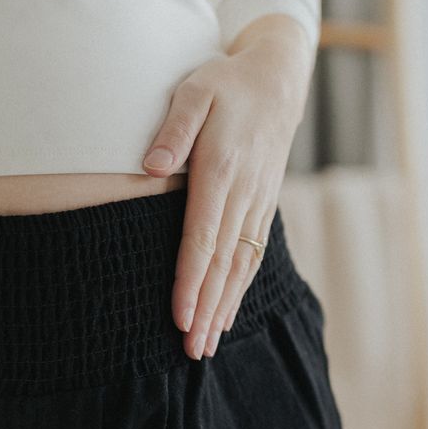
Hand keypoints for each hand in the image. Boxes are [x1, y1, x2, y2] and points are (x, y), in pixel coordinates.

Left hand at [141, 20, 312, 358]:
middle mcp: (244, 193)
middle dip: (206, 309)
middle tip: (191, 350)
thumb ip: (174, 129)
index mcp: (222, 169)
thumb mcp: (194, 90)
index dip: (190, 280)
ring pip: (240, 265)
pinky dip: (239, 288)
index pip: (202, 237)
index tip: (179, 316)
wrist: (277, 79)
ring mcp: (258, 202)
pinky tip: (226, 314)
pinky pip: (252, 254)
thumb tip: (150, 166)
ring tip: (206, 345)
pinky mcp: (264, 204)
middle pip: (222, 263)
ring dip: (223, 307)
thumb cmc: (225, 83)